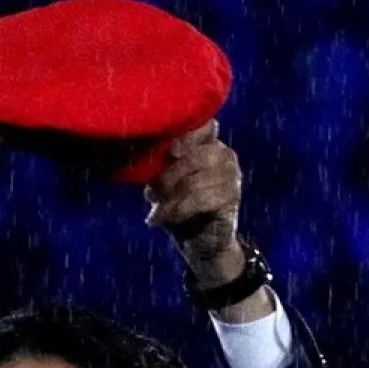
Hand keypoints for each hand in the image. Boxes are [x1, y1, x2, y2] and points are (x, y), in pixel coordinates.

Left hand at [143, 121, 246, 286]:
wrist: (201, 243)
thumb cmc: (180, 207)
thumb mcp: (165, 183)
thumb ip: (158, 166)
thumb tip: (136, 156)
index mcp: (208, 144)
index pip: (204, 124)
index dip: (186, 133)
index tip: (169, 151)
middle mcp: (224, 155)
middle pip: (193, 156)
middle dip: (167, 176)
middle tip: (151, 194)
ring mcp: (232, 176)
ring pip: (194, 181)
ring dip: (170, 199)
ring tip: (157, 212)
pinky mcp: (232, 198)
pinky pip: (200, 200)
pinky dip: (178, 210)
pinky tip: (163, 219)